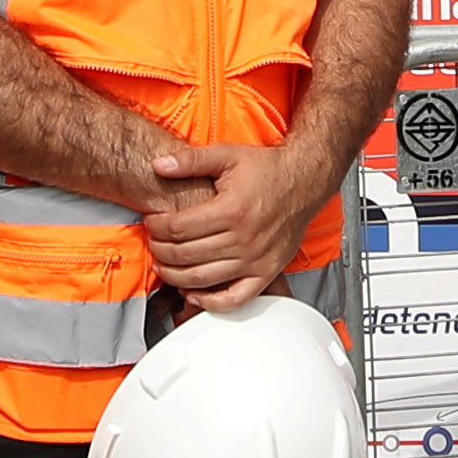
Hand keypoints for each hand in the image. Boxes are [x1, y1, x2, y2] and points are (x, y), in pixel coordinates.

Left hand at [144, 138, 320, 307]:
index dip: (157, 226)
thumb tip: (158, 165)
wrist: (304, 181)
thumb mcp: (227, 155)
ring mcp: (256, 259)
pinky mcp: (267, 272)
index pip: (179, 227)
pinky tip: (192, 293)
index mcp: (232, 210)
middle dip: (160, 250)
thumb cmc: (266, 169)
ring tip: (164, 265)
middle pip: (185, 255)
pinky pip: (234, 299)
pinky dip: (209, 302)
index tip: (152, 222)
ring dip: (174, 276)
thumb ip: (190, 159)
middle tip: (154, 242)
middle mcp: (244, 238)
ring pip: (202, 279)